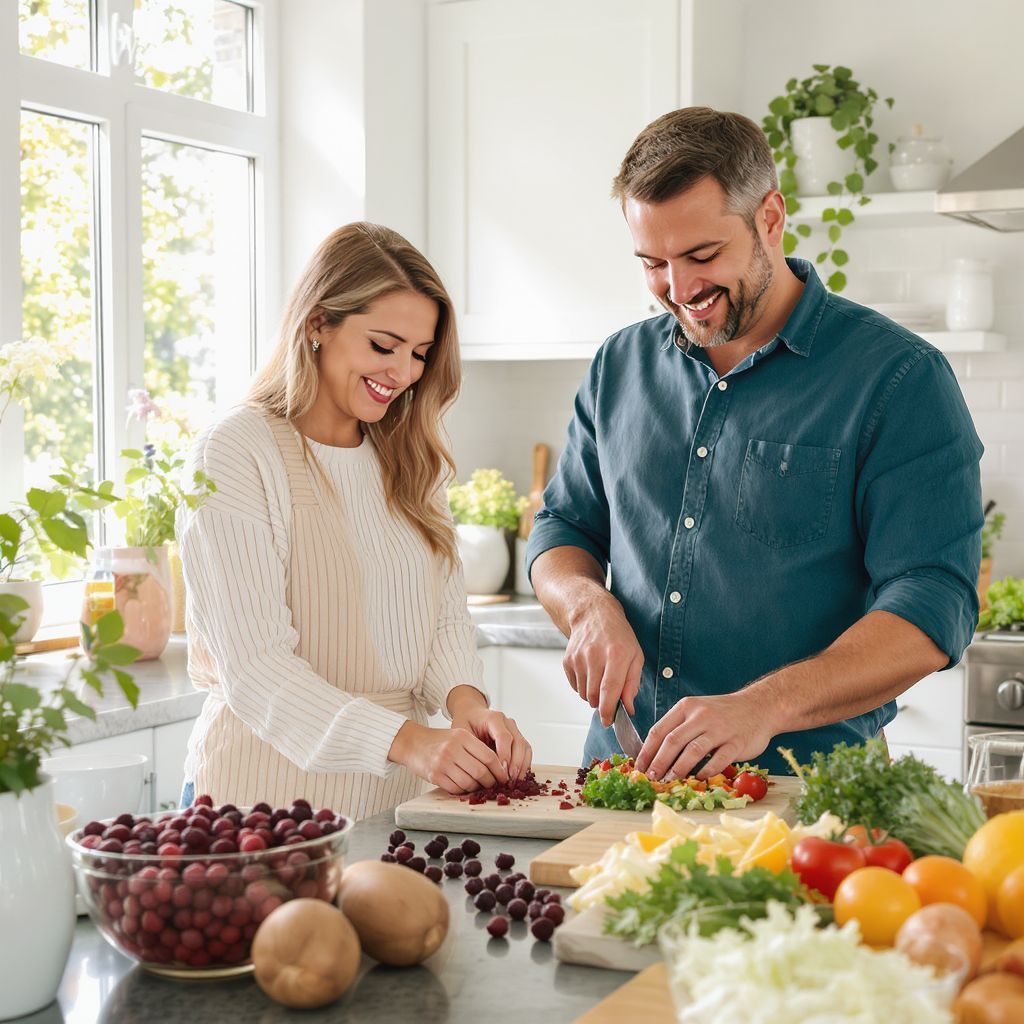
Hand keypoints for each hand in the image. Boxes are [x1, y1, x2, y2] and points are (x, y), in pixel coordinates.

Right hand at [389, 721, 508, 793]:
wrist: (413, 743)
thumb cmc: (440, 741)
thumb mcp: (459, 736)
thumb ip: (476, 748)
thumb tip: (498, 768)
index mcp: (463, 736)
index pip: (489, 757)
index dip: (500, 770)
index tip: (504, 777)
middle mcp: (453, 748)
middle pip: (481, 771)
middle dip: (491, 782)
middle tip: (494, 785)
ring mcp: (443, 762)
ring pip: (469, 782)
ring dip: (477, 788)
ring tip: (479, 787)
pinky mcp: (435, 775)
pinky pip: (456, 788)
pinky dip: (464, 791)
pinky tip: (465, 788)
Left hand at [453, 706, 532, 781]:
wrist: (471, 714)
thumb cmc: (466, 723)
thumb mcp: (462, 732)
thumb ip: (470, 747)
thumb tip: (477, 769)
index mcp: (493, 718)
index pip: (504, 736)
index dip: (504, 755)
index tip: (502, 771)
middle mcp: (507, 722)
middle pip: (518, 742)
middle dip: (515, 763)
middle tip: (508, 780)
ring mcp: (514, 729)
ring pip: (525, 747)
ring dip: (521, 766)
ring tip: (513, 781)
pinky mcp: (517, 737)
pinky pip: (526, 751)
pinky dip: (524, 764)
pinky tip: (516, 777)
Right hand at [563, 597, 643, 727]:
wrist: (593, 614)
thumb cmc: (618, 635)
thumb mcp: (636, 656)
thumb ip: (632, 683)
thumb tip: (628, 707)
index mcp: (616, 654)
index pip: (610, 689)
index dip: (609, 710)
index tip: (608, 721)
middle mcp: (594, 655)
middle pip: (595, 696)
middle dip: (602, 704)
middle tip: (610, 698)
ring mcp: (578, 658)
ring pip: (584, 694)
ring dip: (593, 696)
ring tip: (601, 680)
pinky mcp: (567, 660)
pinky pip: (575, 686)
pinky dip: (583, 687)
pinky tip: (591, 673)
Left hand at [634, 690, 776, 781]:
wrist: (759, 706)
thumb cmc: (723, 712)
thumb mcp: (697, 710)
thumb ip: (679, 727)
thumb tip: (654, 753)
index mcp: (686, 707)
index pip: (659, 730)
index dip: (646, 751)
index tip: (638, 767)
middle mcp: (701, 716)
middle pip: (672, 741)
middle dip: (658, 762)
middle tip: (651, 778)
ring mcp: (719, 728)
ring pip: (693, 751)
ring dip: (678, 769)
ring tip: (669, 781)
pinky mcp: (736, 742)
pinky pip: (718, 760)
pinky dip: (706, 771)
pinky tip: (698, 779)